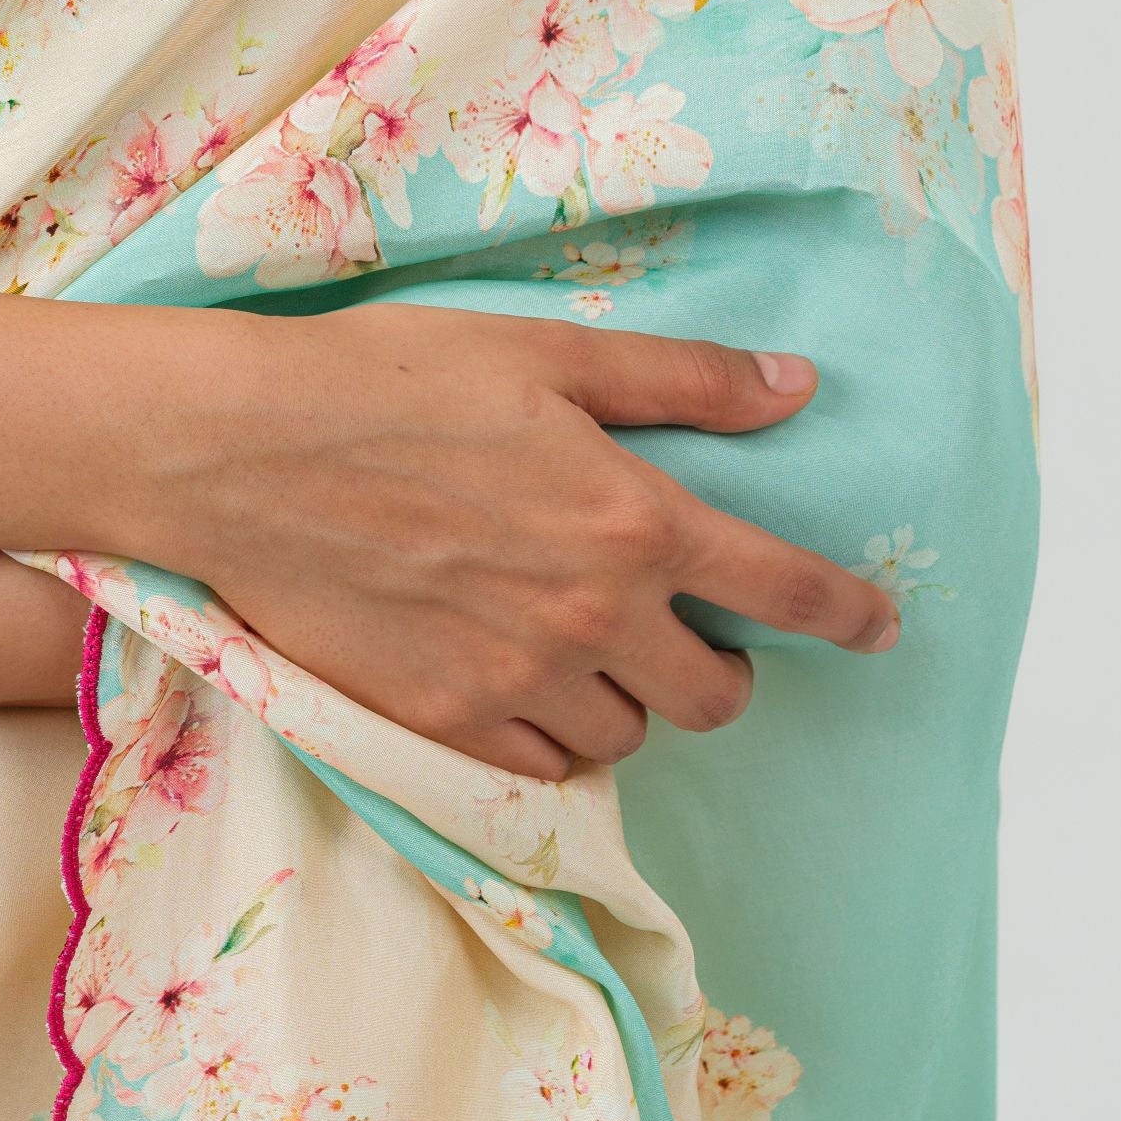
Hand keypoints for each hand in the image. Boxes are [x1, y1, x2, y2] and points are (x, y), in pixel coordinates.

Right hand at [157, 305, 899, 782]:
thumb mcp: (545, 353)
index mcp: (630, 521)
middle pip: (714, 696)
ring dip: (625, 698)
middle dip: (720, 669)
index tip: (878, 627)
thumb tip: (794, 386)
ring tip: (578, 645)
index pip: (783, 587)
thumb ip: (680, 381)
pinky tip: (515, 680)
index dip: (847, 613)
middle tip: (685, 632)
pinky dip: (547, 732)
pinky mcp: (443, 725)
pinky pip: (538, 767)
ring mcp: (516, 682)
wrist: (242, 451)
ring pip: (625, 736)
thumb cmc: (387, 379)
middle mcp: (590, 617)